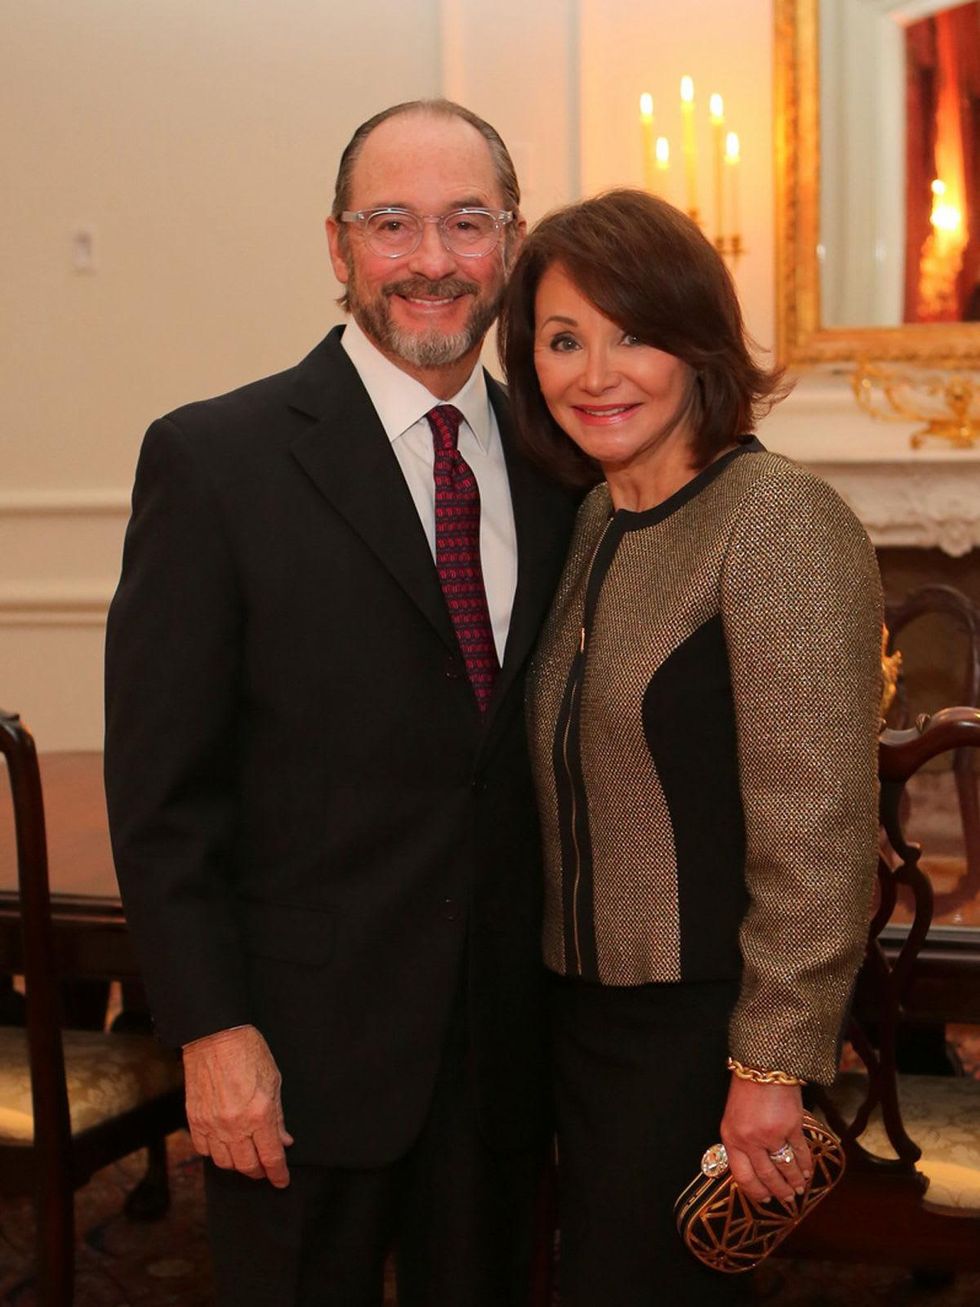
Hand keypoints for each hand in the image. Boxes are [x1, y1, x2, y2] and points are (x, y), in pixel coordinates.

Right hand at [182, 1024, 293, 1186]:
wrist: (214, 1035)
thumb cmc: (249, 1052)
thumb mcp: (274, 1080)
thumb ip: (278, 1115)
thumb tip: (284, 1140)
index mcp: (259, 1114)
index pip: (271, 1156)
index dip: (278, 1173)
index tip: (282, 1181)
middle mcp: (234, 1124)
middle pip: (247, 1166)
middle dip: (259, 1171)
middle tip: (265, 1169)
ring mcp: (212, 1124)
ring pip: (224, 1163)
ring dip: (237, 1165)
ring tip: (246, 1158)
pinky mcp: (195, 1120)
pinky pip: (204, 1150)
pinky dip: (215, 1153)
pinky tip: (224, 1146)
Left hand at [719, 1076, 810, 1207]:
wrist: (763, 1066)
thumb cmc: (747, 1090)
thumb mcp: (733, 1117)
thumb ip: (741, 1142)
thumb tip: (754, 1169)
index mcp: (731, 1138)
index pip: (742, 1176)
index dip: (755, 1192)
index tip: (764, 1200)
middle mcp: (750, 1140)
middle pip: (766, 1176)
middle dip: (778, 1191)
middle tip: (787, 1199)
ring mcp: (771, 1134)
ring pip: (785, 1168)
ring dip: (794, 1182)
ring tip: (799, 1188)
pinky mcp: (791, 1127)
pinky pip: (800, 1153)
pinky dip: (805, 1165)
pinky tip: (807, 1171)